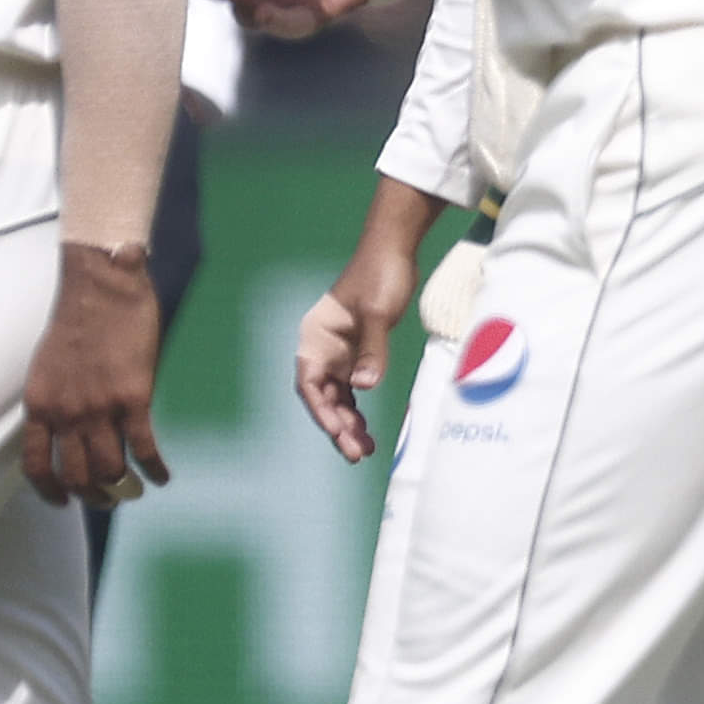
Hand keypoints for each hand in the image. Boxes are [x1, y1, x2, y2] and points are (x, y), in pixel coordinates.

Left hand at [20, 245, 169, 505]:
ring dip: (123, 488)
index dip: (50, 492)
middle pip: (77, 475)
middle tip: (108, 498)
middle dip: (94, 495)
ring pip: (110, 470)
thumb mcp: (47, 365)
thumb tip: (69, 428)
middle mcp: (65, 413)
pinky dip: (154, 469)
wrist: (102, 285)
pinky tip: (161, 476)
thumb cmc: (78, 316)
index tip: (63, 501)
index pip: (36, 465)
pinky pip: (144, 449)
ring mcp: (99, 408)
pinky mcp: (134, 398)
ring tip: (134, 489)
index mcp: (40, 404)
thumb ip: (56, 398)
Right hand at [294, 247, 419, 464]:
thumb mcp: (378, 313)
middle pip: (323, 396)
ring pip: (338, 396)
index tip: (337, 433)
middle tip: (357, 453)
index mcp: (316, 337)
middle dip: (337, 426)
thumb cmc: (381, 276)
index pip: (310, 383)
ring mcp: (338, 351)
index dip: (321, 411)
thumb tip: (364, 388)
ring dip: (348, 422)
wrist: (393, 250)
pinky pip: (352, 388)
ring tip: (365, 449)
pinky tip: (367, 429)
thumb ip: (372, 350)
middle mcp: (321, 347)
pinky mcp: (356, 351)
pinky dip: (358, 408)